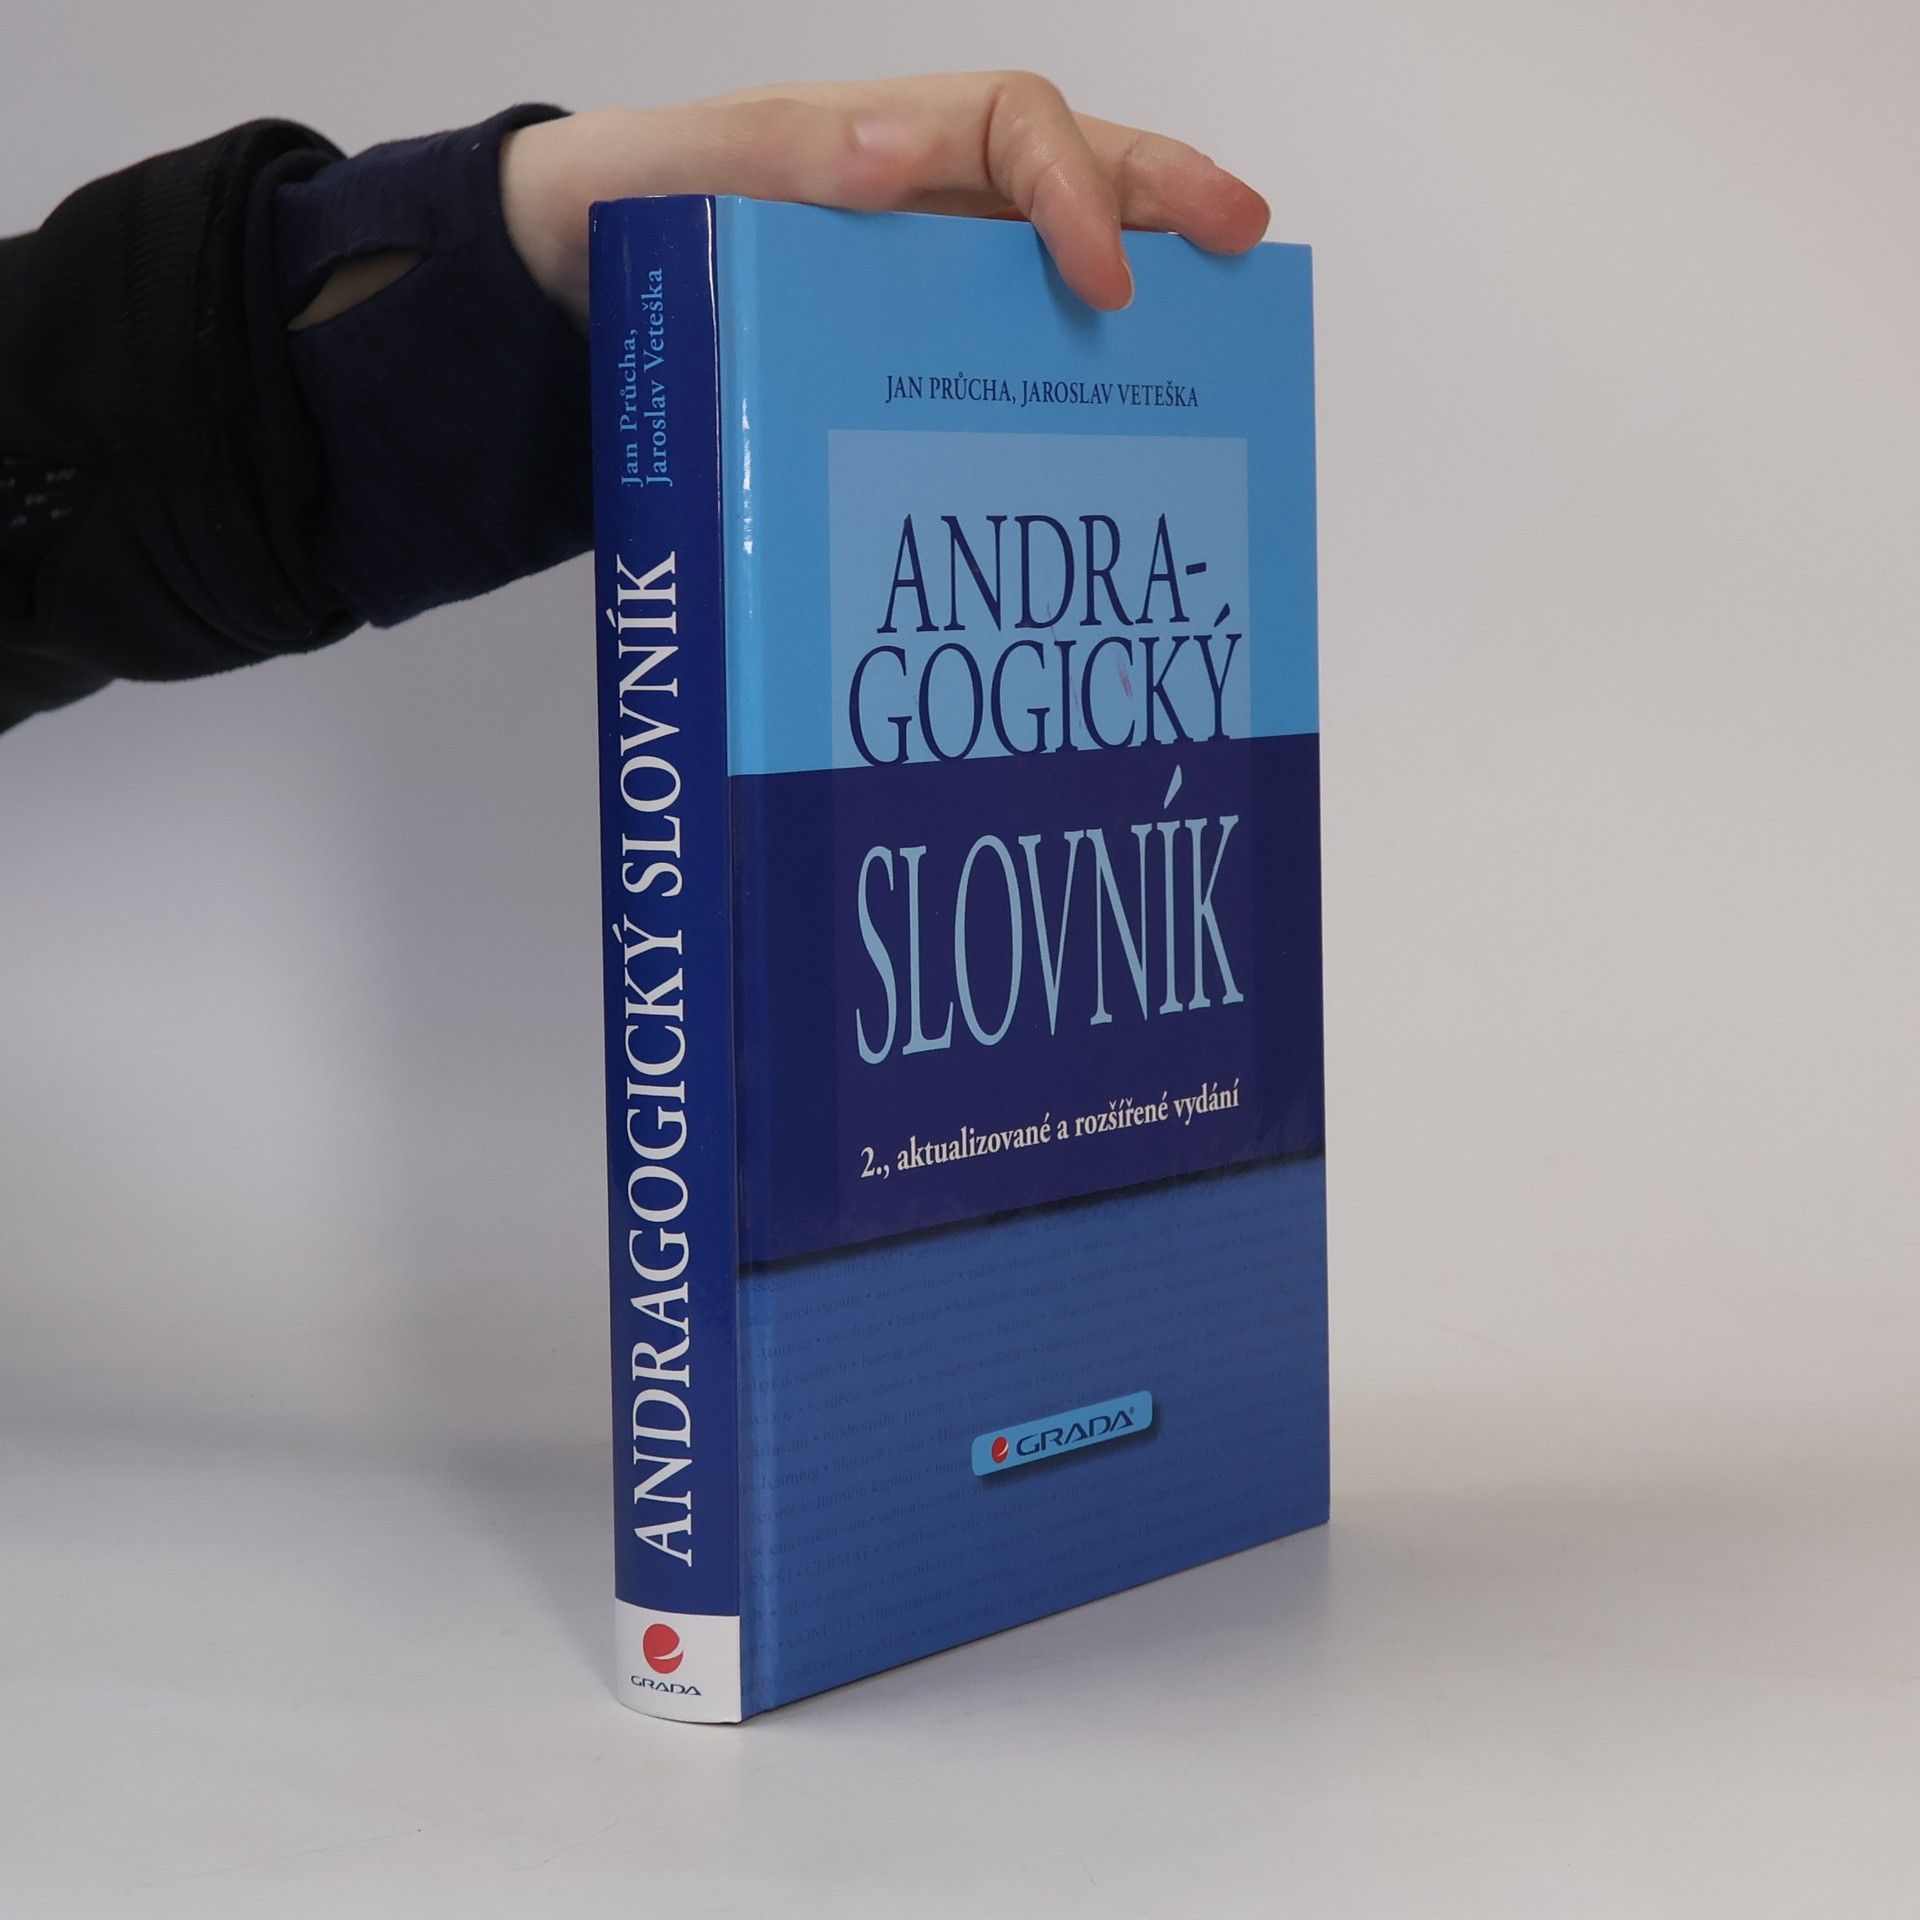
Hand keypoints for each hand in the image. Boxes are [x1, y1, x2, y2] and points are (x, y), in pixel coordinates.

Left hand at [500, 73, 1270, 326]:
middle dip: (1166, 201)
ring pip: (1055, 263)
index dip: (1079, 191)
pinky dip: (1067, 379)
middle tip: (1245, 241)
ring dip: (1141, 290)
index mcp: (887, 136)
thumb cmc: (620, 208)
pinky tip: (1102, 435)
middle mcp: (925, 196)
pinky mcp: (909, 344)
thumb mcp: (679, 172)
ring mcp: (925, 272)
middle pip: (1075, 176)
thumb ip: (773, 157)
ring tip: (1215, 343)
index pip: (1020, 130)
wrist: (566, 285)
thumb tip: (900, 156)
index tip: (1106, 281)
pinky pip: (1005, 346)